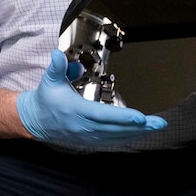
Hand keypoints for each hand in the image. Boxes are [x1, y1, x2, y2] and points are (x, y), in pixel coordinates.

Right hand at [16, 51, 166, 146]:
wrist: (36, 120)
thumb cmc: (47, 99)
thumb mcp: (49, 80)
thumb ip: (56, 67)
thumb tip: (58, 54)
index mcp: (75, 110)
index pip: (102, 115)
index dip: (122, 117)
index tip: (140, 117)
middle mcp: (83, 126)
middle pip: (115, 128)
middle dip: (139, 126)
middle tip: (159, 123)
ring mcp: (88, 136)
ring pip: (117, 136)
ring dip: (138, 133)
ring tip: (155, 127)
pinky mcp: (91, 140)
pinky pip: (113, 141)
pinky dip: (128, 137)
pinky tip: (141, 133)